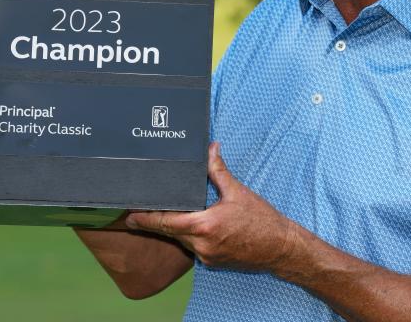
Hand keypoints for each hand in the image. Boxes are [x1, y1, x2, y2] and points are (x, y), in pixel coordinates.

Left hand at [125, 142, 299, 272]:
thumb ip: (218, 171)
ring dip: (174, 228)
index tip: (130, 216)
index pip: (166, 222)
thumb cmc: (262, 220)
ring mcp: (206, 256)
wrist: (281, 248)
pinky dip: (189, 235)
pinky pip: (193, 247)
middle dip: (156, 221)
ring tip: (164, 214)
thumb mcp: (238, 192)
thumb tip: (210, 148)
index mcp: (205, 226)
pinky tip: (191, 225)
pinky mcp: (212, 261)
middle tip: (138, 212)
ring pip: (181, 240)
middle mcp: (202, 244)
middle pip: (170, 232)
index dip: (146, 219)